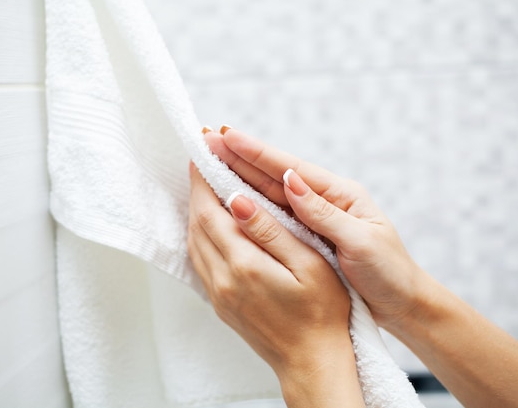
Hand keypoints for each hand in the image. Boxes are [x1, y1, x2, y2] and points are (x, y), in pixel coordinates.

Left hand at [187, 162, 364, 407]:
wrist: (313, 362)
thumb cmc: (323, 314)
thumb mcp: (309, 266)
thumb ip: (271, 231)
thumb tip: (239, 201)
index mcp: (244, 266)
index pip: (211, 211)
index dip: (205, 180)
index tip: (203, 154)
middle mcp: (223, 280)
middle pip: (197, 223)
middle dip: (197, 190)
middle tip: (202, 163)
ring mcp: (218, 294)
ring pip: (194, 242)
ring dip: (196, 212)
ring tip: (205, 187)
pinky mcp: (221, 303)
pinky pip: (200, 261)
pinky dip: (200, 235)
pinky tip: (210, 225)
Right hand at [204, 127, 425, 328]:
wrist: (402, 303)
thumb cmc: (389, 272)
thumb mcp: (361, 241)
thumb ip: (323, 213)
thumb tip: (290, 180)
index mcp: (340, 194)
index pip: (291, 168)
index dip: (257, 152)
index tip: (228, 137)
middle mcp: (323, 201)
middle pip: (275, 175)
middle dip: (241, 158)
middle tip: (209, 140)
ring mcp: (313, 219)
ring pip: (270, 194)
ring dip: (240, 177)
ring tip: (212, 161)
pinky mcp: (307, 237)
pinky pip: (273, 217)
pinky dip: (251, 205)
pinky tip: (232, 199)